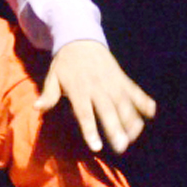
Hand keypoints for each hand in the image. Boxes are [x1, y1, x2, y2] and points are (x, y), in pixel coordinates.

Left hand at [35, 40, 155, 153]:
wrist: (81, 39)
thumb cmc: (65, 64)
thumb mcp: (52, 77)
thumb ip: (48, 94)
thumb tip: (36, 108)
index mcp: (79, 90)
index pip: (85, 113)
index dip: (90, 130)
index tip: (97, 147)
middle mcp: (98, 88)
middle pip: (109, 111)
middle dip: (116, 129)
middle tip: (122, 148)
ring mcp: (113, 83)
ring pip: (126, 105)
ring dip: (131, 122)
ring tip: (133, 138)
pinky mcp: (124, 79)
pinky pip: (136, 92)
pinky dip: (144, 101)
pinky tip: (150, 113)